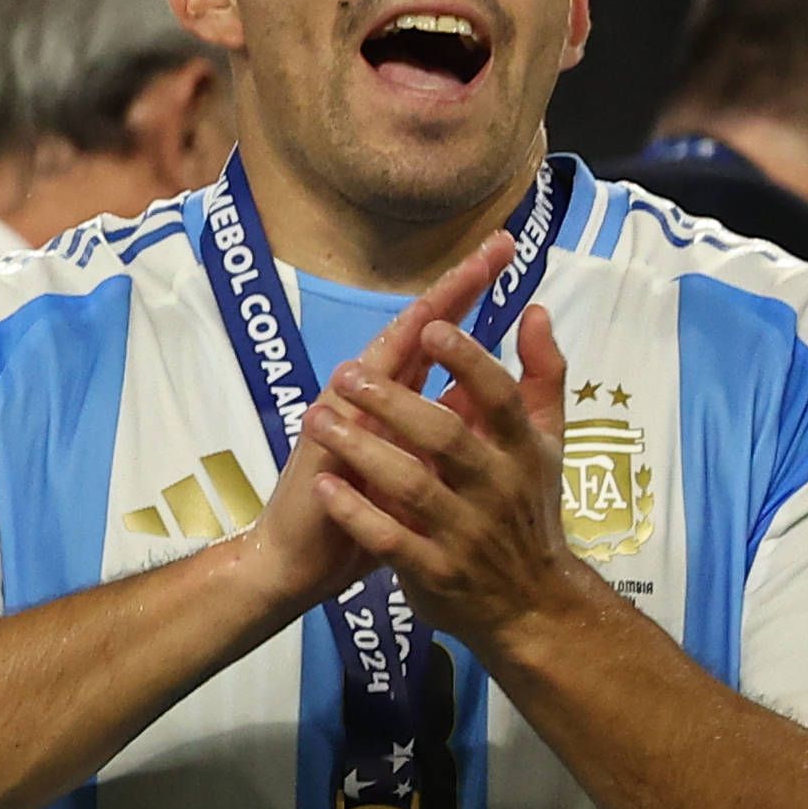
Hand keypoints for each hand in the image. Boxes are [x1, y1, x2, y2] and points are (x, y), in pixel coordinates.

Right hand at [233, 232, 508, 617]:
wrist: (303, 560)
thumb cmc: (362, 515)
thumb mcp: (419, 470)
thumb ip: (444, 429)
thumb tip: (486, 395)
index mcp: (401, 398)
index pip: (440, 335)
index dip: (469, 295)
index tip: (505, 253)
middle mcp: (373, 396)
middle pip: (417, 330)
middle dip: (455, 289)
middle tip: (492, 248)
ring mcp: (345, 416)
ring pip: (382, 358)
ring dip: (415, 323)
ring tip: (449, 288)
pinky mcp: (323, 445)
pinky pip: (343, 410)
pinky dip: (364, 384)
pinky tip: (378, 355)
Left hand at [302, 301, 594, 653]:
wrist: (532, 606)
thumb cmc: (529, 509)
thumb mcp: (546, 445)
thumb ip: (542, 377)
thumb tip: (534, 309)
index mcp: (522, 452)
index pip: (500, 398)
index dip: (468, 360)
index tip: (431, 325)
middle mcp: (496, 488)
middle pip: (446, 436)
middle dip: (396, 401)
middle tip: (347, 373)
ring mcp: (464, 533)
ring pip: (411, 485)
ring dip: (362, 450)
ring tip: (318, 419)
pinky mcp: (434, 571)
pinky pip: (389, 540)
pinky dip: (355, 513)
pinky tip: (324, 487)